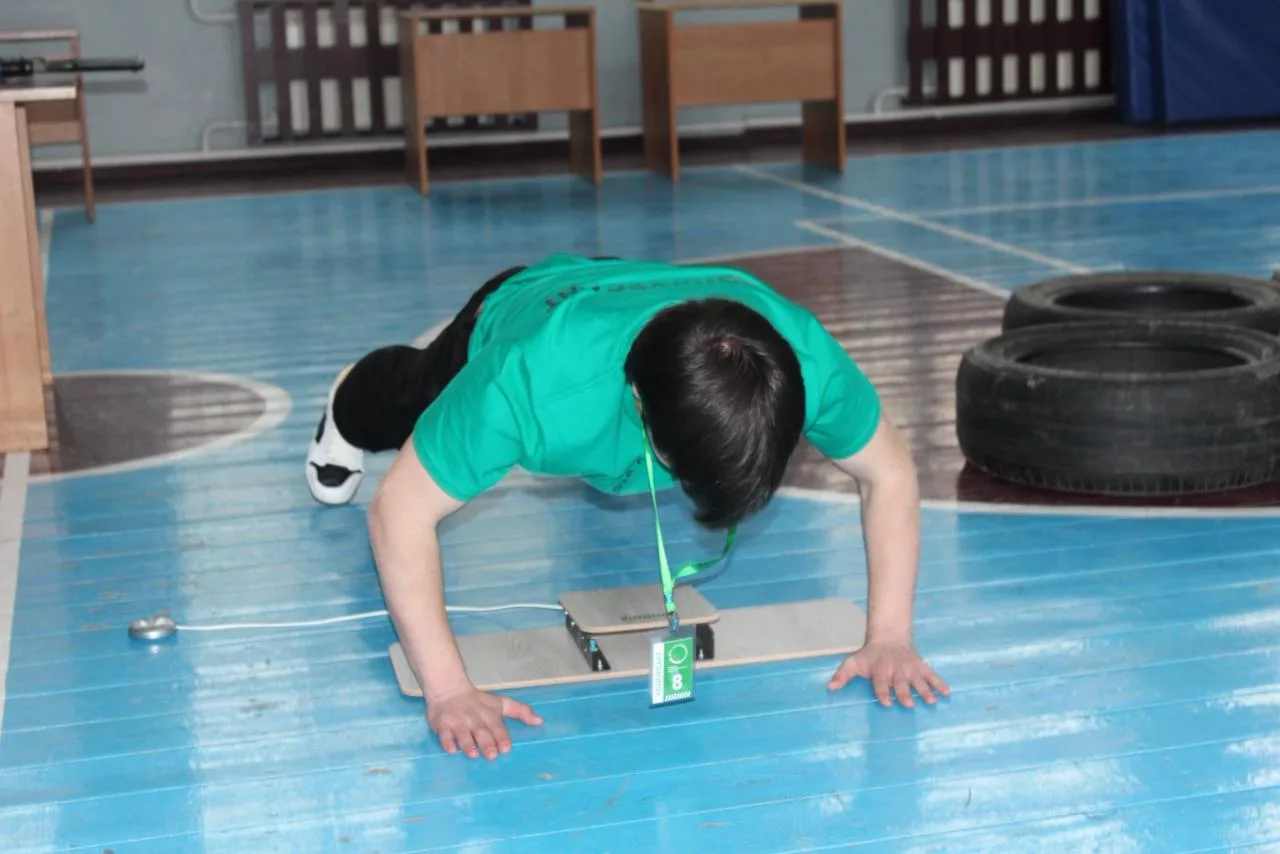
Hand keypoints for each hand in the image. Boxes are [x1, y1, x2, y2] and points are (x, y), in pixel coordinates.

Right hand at [426, 684, 542, 758]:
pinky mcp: (442, 724)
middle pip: (481, 732)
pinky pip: (444, 735)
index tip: (506, 748)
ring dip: (468, 744)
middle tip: (491, 755)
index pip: (497, 727)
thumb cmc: (477, 700)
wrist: (449, 688)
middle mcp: (474, 718)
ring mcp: (458, 721)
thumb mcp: (500, 703)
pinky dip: (447, 742)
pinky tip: (451, 750)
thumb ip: (520, 711)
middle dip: (487, 743)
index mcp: (489, 714)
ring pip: (463, 734)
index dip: (501, 738)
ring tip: (473, 754)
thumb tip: (540, 721)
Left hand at [828, 640, 948, 707]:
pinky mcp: (920, 667)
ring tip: (931, 701)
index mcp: (880, 669)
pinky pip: (931, 675)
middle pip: (900, 682)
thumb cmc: (869, 657)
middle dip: (904, 693)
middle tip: (908, 704)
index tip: (885, 703)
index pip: (880, 682)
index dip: (882, 692)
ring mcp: (910, 668)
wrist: (888, 639)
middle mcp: (896, 669)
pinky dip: (939, 683)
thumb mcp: (853, 662)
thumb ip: (842, 675)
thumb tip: (830, 687)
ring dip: (924, 690)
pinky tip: (947, 692)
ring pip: (918, 680)